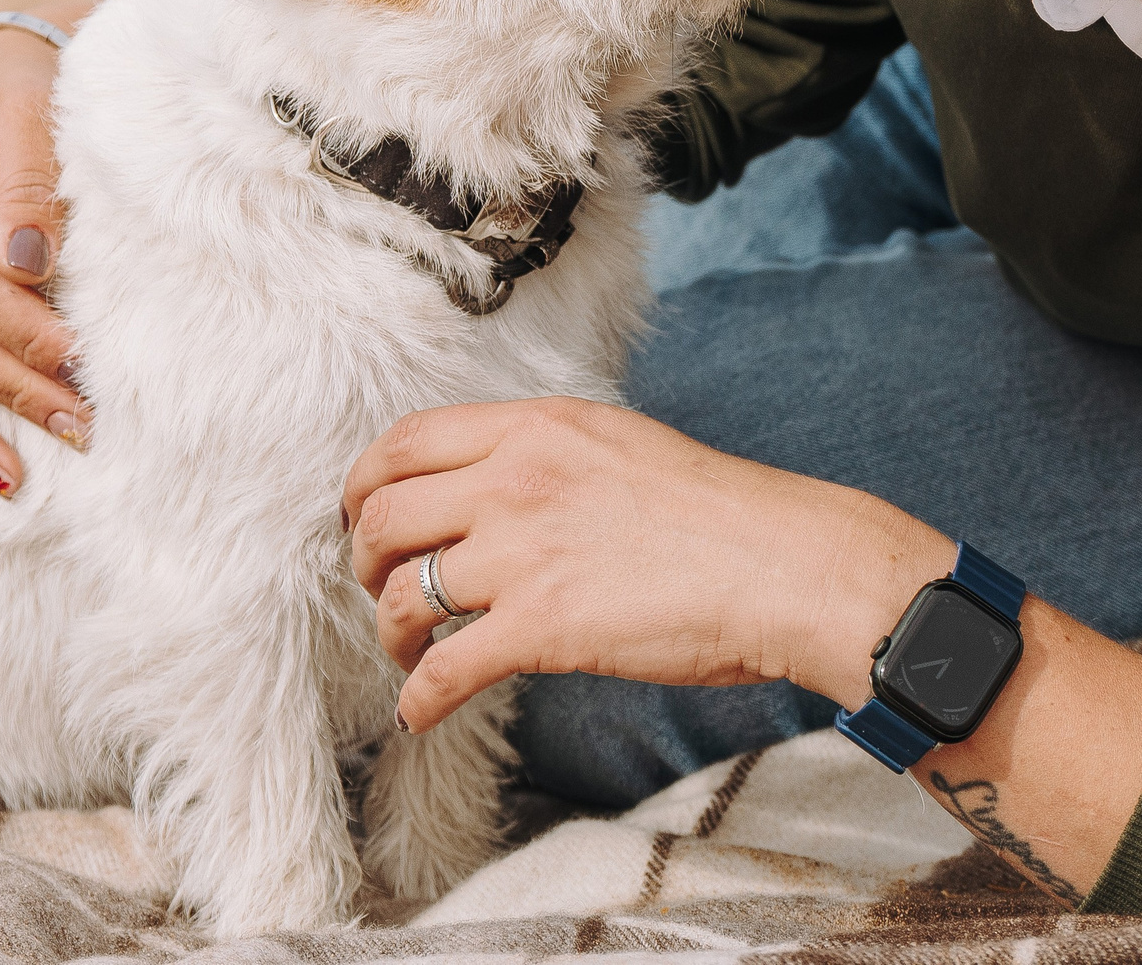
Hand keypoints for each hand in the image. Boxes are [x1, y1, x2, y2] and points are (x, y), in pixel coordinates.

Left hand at [340, 397, 955, 730]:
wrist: (781, 564)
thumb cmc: (717, 513)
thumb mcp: (617, 444)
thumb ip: (544, 454)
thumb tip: (489, 484)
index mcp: (534, 427)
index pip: (403, 443)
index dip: (362, 485)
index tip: (359, 516)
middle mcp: (514, 479)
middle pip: (383, 516)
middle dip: (363, 561)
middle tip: (379, 588)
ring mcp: (522, 553)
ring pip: (400, 595)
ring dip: (388, 633)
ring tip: (409, 652)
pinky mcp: (540, 628)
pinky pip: (442, 670)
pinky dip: (418, 700)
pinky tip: (421, 714)